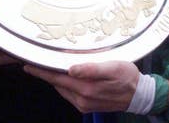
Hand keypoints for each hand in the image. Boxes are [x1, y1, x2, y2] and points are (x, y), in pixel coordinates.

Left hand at [24, 61, 139, 112]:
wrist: (140, 95)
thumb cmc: (127, 77)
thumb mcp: (113, 67)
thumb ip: (91, 69)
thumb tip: (71, 69)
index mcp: (86, 88)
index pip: (57, 78)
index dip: (42, 71)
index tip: (28, 65)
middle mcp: (82, 98)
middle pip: (57, 83)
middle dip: (45, 73)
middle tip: (34, 63)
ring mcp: (84, 103)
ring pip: (62, 88)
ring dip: (54, 78)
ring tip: (47, 66)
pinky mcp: (87, 105)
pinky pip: (70, 93)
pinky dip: (64, 83)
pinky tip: (64, 75)